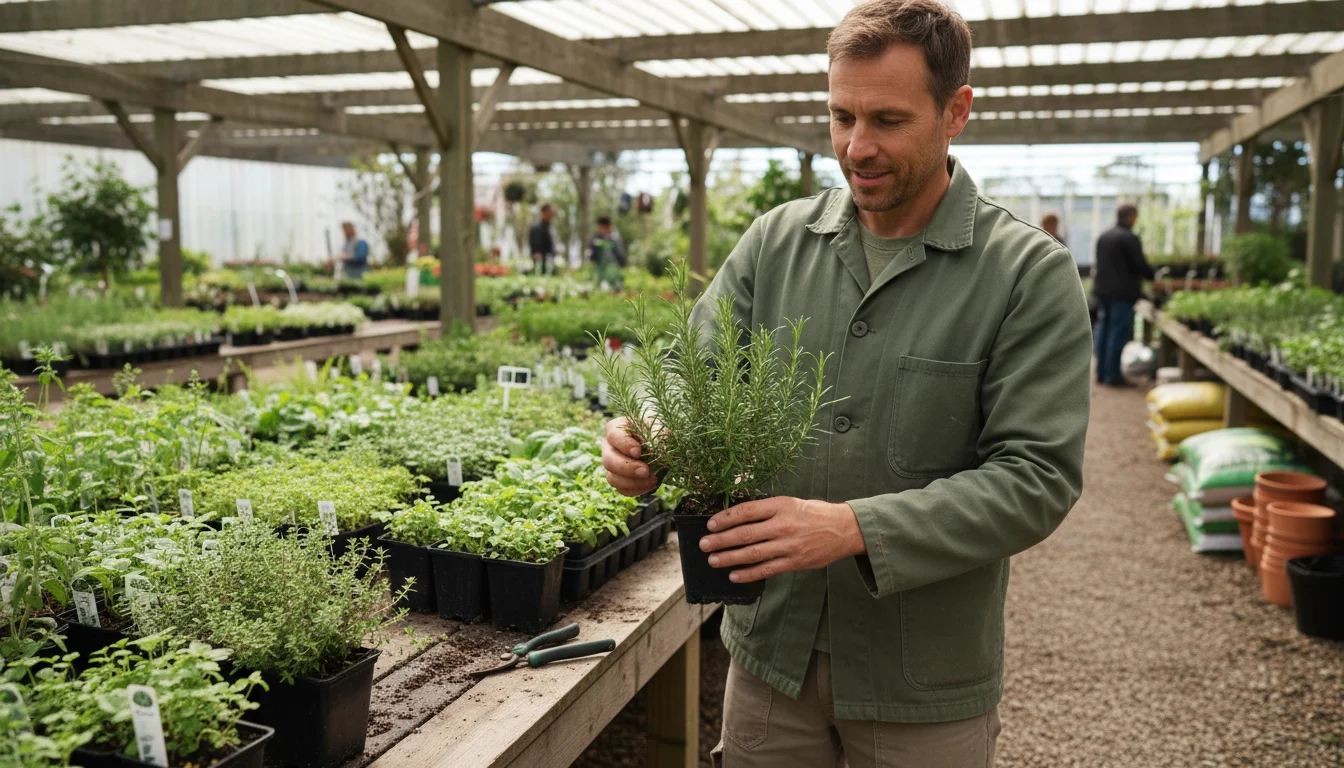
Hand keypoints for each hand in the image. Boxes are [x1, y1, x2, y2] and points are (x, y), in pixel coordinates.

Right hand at [601, 417, 658, 496]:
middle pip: (608, 461)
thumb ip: (658, 434)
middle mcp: (610, 447)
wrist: (663, 447)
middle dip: (627, 468)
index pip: (612, 435)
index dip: (624, 445)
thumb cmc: (658, 432)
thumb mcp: (660, 428)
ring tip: (653, 479)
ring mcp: (612, 465)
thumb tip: (659, 447)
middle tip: (646, 471)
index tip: (638, 452)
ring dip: (633, 482)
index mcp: (617, 428)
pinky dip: (637, 489)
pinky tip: (651, 484)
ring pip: (612, 478)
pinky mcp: (619, 479)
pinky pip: (622, 489)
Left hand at [699, 497, 864, 582]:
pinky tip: (734, 575)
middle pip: (745, 533)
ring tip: (713, 560)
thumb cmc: (815, 513)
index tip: (710, 524)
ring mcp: (789, 545)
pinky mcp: (795, 562)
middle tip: (704, 545)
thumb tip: (738, 518)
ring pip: (753, 553)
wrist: (845, 529)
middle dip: (721, 540)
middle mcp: (783, 525)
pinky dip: (749, 574)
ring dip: (730, 557)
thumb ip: (768, 510)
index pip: (746, 511)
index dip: (725, 518)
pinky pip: (767, 569)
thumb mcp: (791, 503)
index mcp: (781, 505)